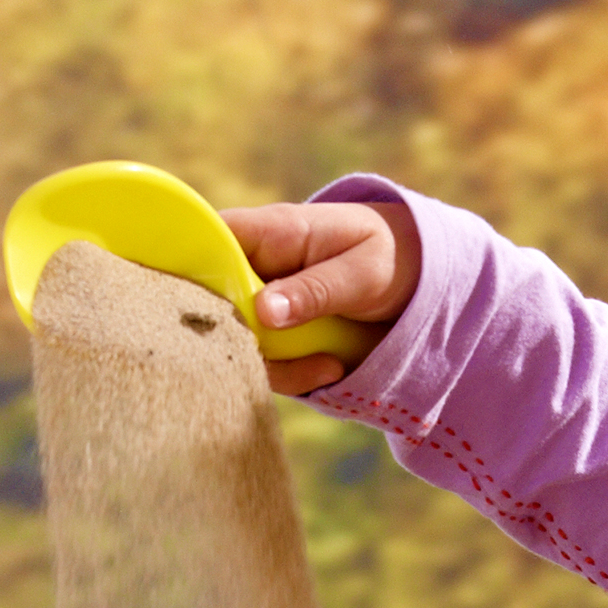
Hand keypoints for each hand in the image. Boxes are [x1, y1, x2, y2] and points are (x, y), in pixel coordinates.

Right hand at [220, 198, 422, 395]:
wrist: (416, 277)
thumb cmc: (388, 255)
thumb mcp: (361, 272)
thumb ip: (314, 290)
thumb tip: (263, 312)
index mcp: (270, 232)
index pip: (208, 239)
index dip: (190, 269)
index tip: (209, 308)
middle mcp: (255, 268)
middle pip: (210, 302)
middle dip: (239, 335)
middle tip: (287, 352)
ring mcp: (261, 304)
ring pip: (236, 341)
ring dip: (278, 365)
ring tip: (330, 364)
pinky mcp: (274, 336)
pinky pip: (264, 363)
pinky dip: (293, 375)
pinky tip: (331, 368)